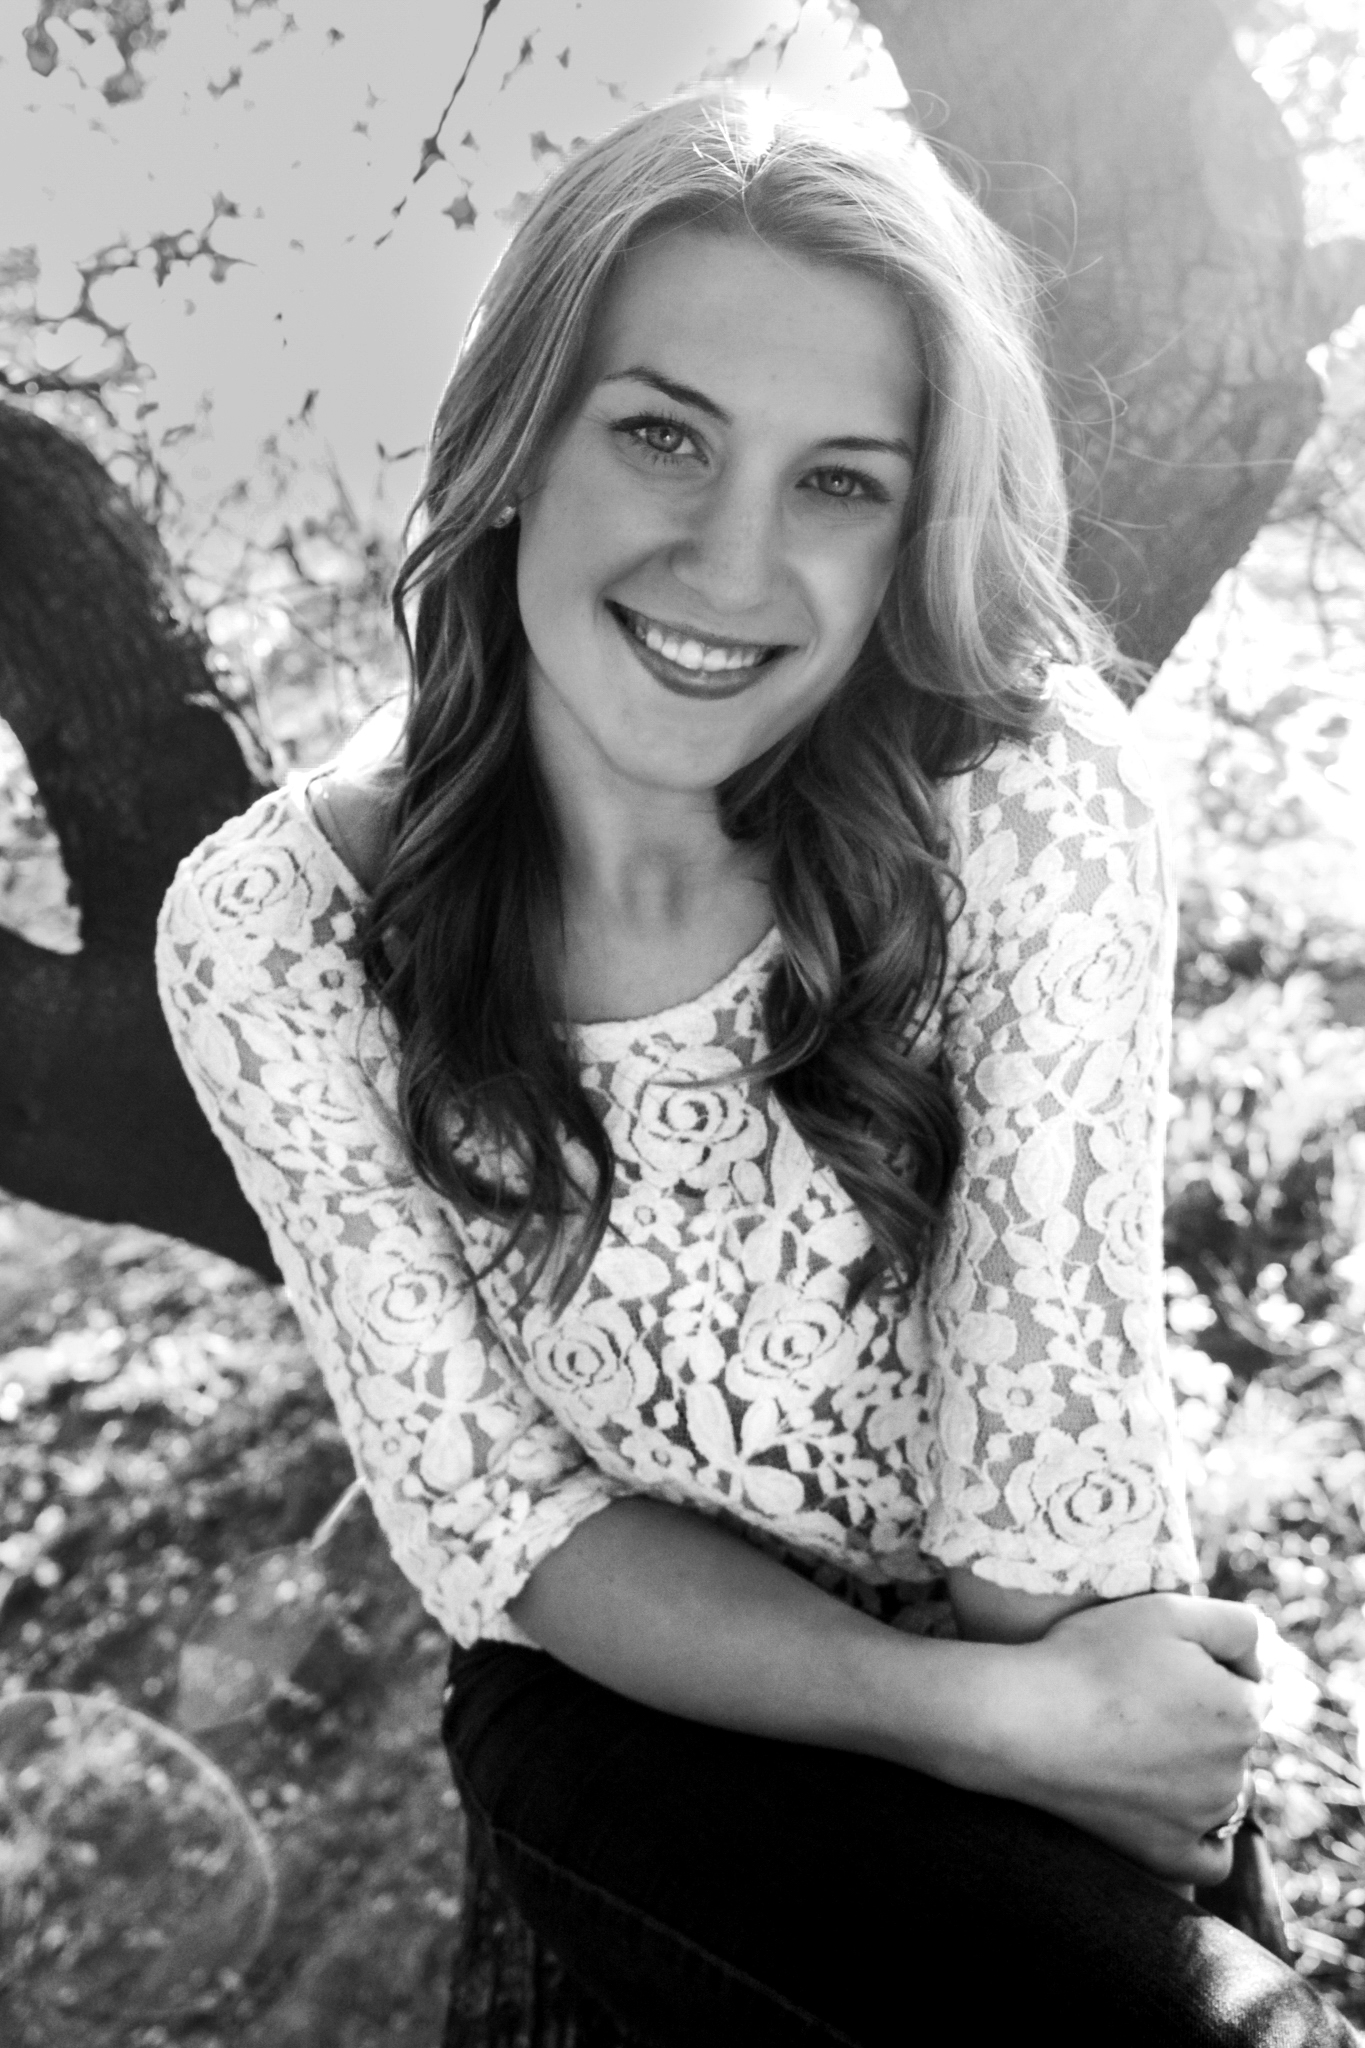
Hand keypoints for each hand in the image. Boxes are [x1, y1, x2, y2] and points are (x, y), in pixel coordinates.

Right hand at [1000, 1593, 1266, 1884]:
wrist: (1024, 1718)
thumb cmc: (1092, 1657)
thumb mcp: (1170, 1610)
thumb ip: (1238, 1626)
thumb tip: (1257, 1664)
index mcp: (1243, 1713)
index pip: (1245, 1686)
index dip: (1203, 1667)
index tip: (1156, 1662)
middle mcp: (1234, 1772)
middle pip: (1231, 1737)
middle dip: (1200, 1717)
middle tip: (1137, 1697)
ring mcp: (1201, 1819)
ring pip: (1220, 1788)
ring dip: (1195, 1768)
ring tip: (1133, 1742)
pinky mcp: (1167, 1855)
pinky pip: (1210, 1857)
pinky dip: (1202, 1838)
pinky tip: (1175, 1811)